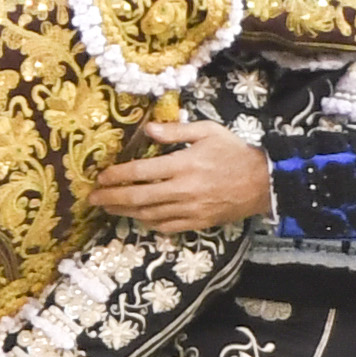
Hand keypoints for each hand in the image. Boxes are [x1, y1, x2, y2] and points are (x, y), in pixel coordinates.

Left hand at [88, 121, 271, 232]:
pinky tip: (139, 219)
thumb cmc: (234, 152)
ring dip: (126, 213)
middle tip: (93, 199)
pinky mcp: (198, 222)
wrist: (263, 182)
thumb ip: (175, 131)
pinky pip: (167, 226)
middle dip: (112, 199)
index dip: (117, 176)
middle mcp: (183, 190)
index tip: (101, 177)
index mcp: (183, 165)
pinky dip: (149, 224)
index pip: (140, 173)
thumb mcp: (207, 131)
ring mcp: (190, 209)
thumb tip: (147, 130)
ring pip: (149, 215)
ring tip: (110, 209)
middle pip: (138, 198)